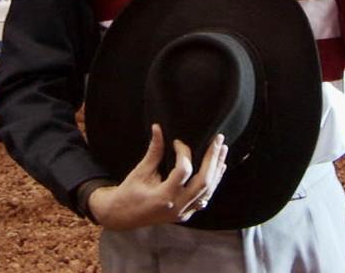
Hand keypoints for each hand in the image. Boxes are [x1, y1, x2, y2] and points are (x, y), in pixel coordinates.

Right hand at [87, 124, 227, 230]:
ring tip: (222, 150)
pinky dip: (212, 182)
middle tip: (217, 140)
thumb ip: (154, 151)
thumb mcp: (140, 171)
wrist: (122, 216)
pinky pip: (204, 197)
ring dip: (217, 169)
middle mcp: (177, 207)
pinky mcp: (185, 214)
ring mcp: (183, 213)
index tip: (177, 141)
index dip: (183, 152)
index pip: (183, 171)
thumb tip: (158, 128)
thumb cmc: (128, 193)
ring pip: (208, 191)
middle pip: (203, 182)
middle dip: (212, 159)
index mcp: (163, 197)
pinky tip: (219, 168)